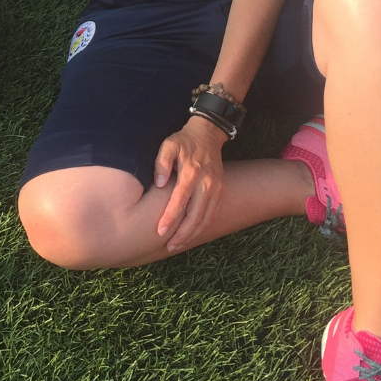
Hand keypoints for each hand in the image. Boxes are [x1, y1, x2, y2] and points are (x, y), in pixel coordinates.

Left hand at [153, 116, 227, 252]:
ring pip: (206, 218)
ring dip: (192, 234)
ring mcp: (216, 188)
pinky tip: (192, 234)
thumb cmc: (183, 141)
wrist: (208, 134)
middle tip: (169, 246)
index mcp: (191, 173)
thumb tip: (158, 184)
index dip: (170, 218)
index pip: (180, 201)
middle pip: (195, 215)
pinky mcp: (221, 191)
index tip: (160, 231)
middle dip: (182, 234)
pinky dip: (203, 226)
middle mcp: (207, 183)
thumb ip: (161, 163)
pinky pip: (213, 214)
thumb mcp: (168, 145)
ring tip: (178, 245)